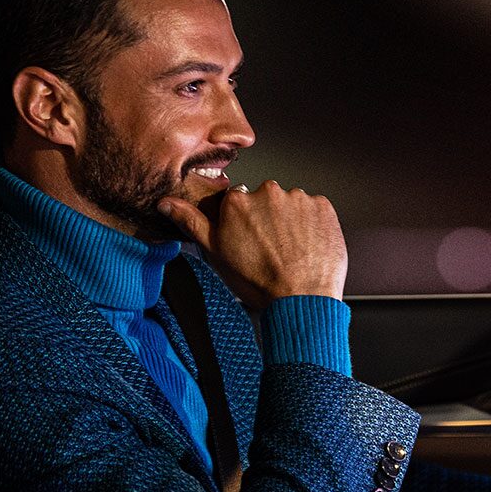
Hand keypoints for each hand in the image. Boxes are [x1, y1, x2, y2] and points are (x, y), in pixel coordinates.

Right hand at [158, 182, 347, 308]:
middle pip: (267, 200)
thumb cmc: (259, 282)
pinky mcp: (324, 207)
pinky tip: (308, 246)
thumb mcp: (217, 253)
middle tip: (272, 248)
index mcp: (238, 201)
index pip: (240, 201)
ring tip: (292, 251)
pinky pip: (316, 210)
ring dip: (292, 221)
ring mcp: (298, 198)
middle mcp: (268, 192)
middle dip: (269, 218)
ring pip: (292, 204)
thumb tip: (166, 203)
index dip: (245, 223)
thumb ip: (192, 222)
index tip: (251, 240)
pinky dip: (314, 224)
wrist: (302, 299)